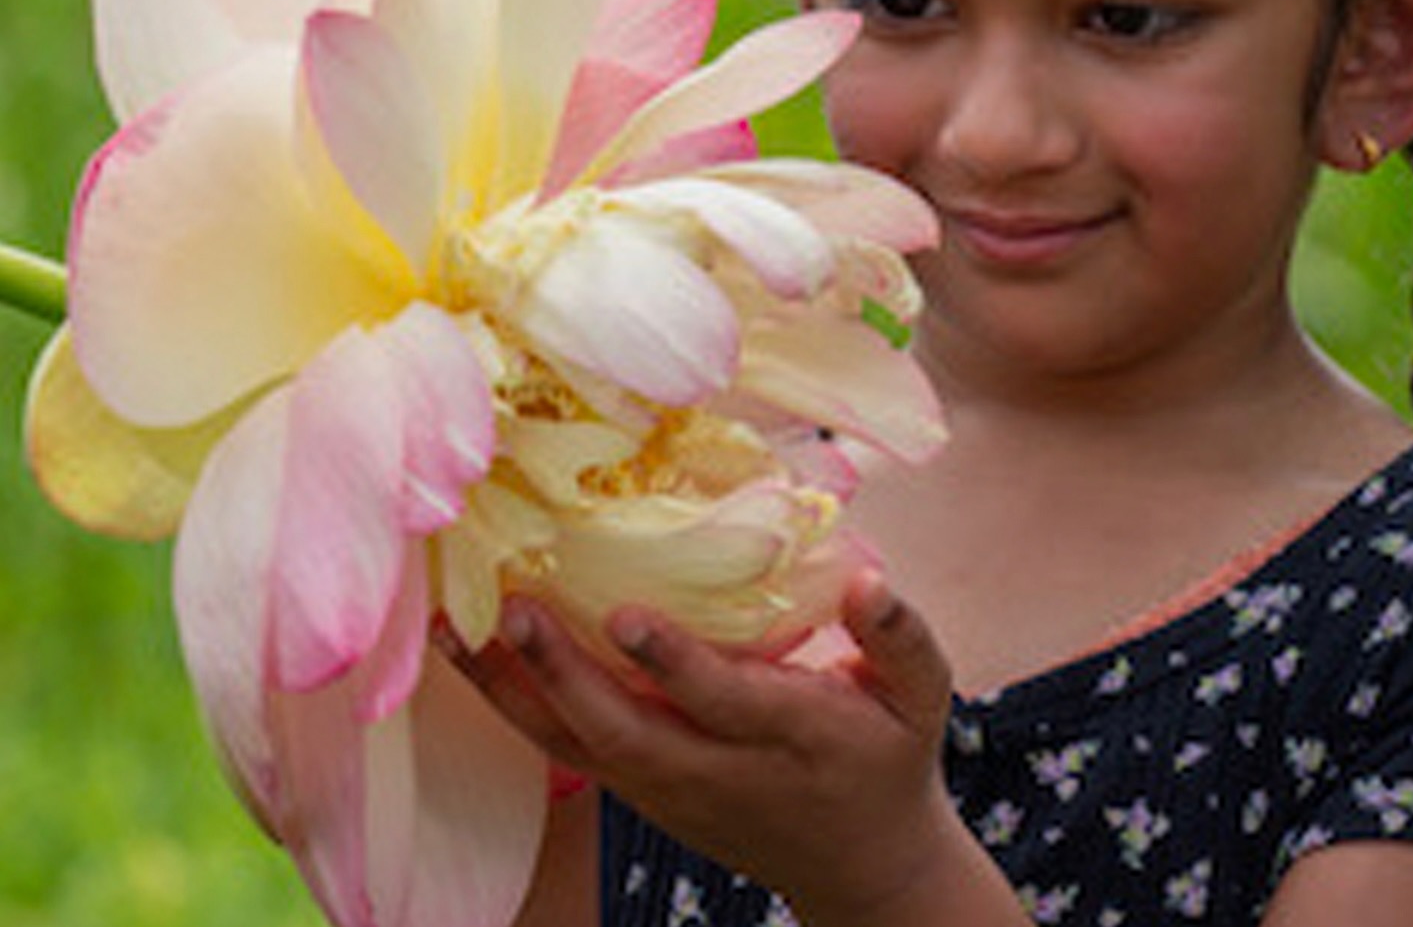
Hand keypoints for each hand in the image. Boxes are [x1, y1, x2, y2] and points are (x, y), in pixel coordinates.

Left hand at [446, 574, 979, 925]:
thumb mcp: (922, 695)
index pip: (724, 700)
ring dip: (516, 692)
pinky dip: (519, 706)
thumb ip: (900, 635)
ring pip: (581, 748)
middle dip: (564, 674)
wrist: (861, 866)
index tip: (623, 614)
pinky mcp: (644, 793)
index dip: (672, 662)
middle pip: (628, 732)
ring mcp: (672, 790)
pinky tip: (474, 658)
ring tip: (458, 630)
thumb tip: (867, 580)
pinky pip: (571, 752)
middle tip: (512, 611)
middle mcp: (720, 771)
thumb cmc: (889, 755)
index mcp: (793, 735)